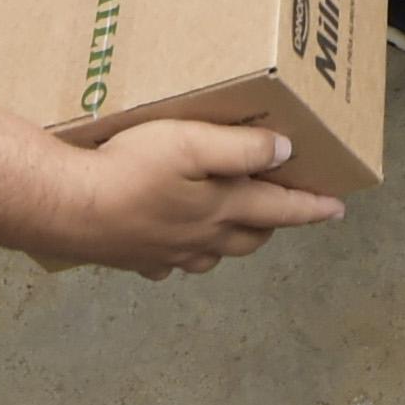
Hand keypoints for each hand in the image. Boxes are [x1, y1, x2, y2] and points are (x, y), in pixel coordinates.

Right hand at [58, 119, 346, 276]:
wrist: (67, 210)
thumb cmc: (128, 169)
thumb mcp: (191, 142)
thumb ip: (241, 149)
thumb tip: (284, 152)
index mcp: (221, 208)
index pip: (280, 208)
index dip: (311, 207)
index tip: (337, 208)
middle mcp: (200, 238)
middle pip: (250, 236)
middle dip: (272, 223)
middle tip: (284, 208)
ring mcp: (167, 253)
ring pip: (212, 254)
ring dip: (230, 239)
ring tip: (233, 223)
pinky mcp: (134, 258)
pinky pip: (169, 262)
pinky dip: (181, 253)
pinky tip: (171, 243)